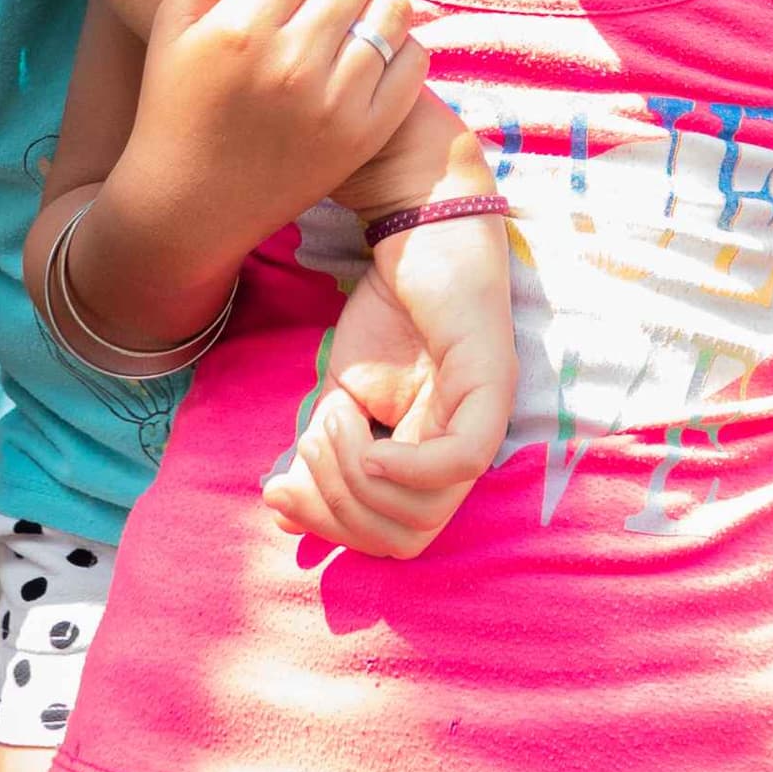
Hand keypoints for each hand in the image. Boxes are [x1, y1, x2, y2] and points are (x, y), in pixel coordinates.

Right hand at [80, 0, 424, 345]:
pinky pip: (415, 60)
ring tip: (348, 20)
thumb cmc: (176, 103)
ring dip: (376, 3)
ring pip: (394, 8)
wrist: (190, 204)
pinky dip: (401, 47)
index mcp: (240, 27)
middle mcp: (291, 63)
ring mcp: (335, 102)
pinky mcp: (366, 136)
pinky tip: (369, 56)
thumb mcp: (175, 24)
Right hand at [263, 117, 518, 556]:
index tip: (280, 488)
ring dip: (357, 478)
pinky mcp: (492, 383)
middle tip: (307, 451)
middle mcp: (465, 450)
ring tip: (333, 420)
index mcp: (433, 462)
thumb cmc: (388, 312)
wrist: (418, 228)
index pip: (393, 542)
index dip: (330, 529)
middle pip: (405, 540)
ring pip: (426, 510)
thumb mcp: (339, 393)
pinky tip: (365, 433)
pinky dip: (404, 466)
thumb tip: (281, 511)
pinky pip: (459, 461)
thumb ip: (318, 452)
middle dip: (337, 511)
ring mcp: (485, 419)